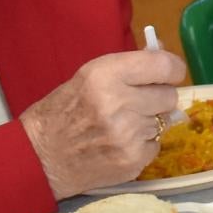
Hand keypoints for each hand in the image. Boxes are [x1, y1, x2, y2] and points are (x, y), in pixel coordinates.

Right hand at [21, 47, 187, 198]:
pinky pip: (156, 145)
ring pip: (164, 121)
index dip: (172, 69)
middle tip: (134, 104)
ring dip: (148, 122)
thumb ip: (129, 66)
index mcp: (105, 75)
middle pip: (169, 95)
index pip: (165, 66)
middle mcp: (118, 103)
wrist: (40, 157)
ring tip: (119, 126)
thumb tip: (164, 52)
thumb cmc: (64, 111)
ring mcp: (127, 135)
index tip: (168, 74)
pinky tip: (118, 144)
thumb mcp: (89, 77)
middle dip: (157, 98)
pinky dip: (142, 145)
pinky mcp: (132, 160)